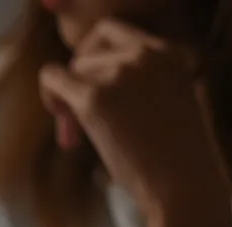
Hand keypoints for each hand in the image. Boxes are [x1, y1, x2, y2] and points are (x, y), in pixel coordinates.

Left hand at [38, 19, 231, 226]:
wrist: (183, 186)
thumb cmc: (172, 160)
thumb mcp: (163, 106)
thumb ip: (133, 86)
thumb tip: (76, 84)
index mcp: (169, 52)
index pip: (114, 34)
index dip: (96, 59)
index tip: (95, 89)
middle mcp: (147, 54)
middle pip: (90, 49)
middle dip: (79, 76)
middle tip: (76, 114)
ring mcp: (122, 73)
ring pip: (72, 68)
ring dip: (69, 99)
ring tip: (79, 135)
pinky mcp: (95, 97)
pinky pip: (52, 78)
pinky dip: (49, 95)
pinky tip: (59, 117)